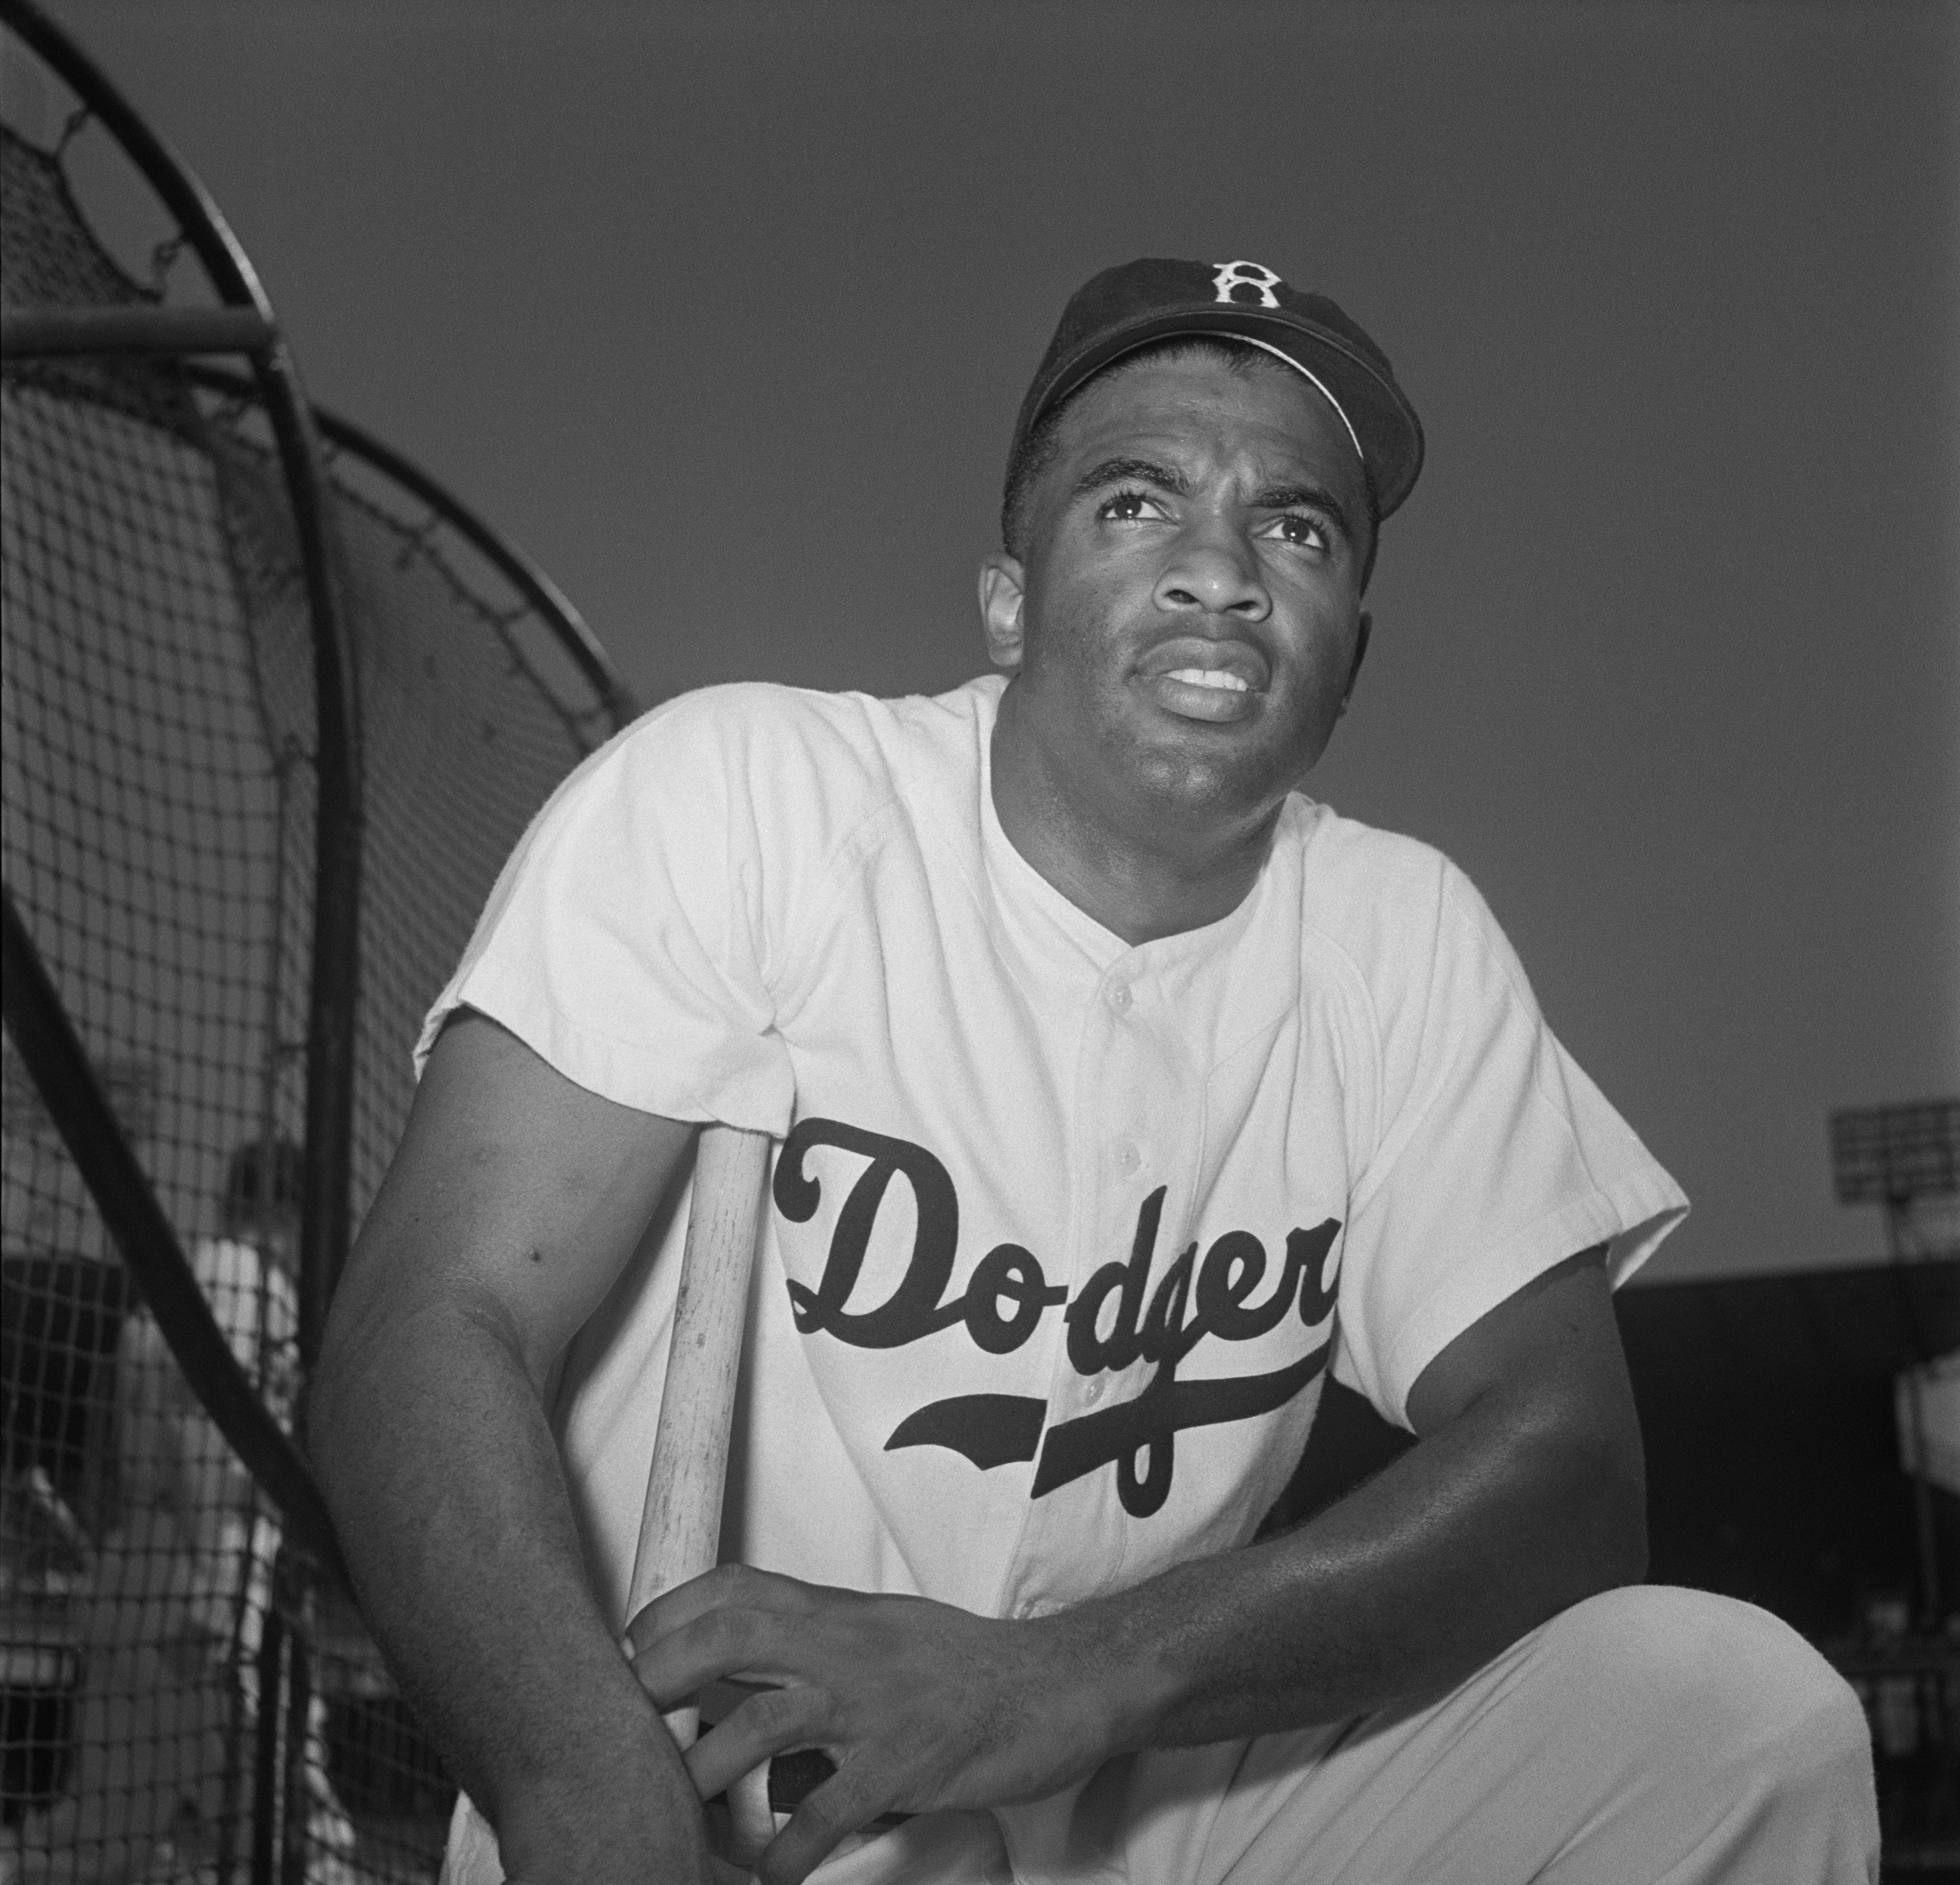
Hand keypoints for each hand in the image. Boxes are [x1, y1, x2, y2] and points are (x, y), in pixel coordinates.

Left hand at [624, 1566, 1137, 1883]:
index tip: (634, 1646)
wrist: (1057, 1685)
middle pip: (732, 1637)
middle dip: (663, 1673)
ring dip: (708, 1773)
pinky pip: (826, 1812)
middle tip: (628, 1720)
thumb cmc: (965, 1665)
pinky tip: (771, 1873)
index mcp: (839, 1613)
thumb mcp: (882, 1632)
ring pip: (763, 1724)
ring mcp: (873, 1705)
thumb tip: (739, 1688)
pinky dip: (787, 1851)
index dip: (674, 1611)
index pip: (738, 1586)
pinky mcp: (903, 1765)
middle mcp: (846, 1647)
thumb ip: (815, 1646)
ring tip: (682, 1815)